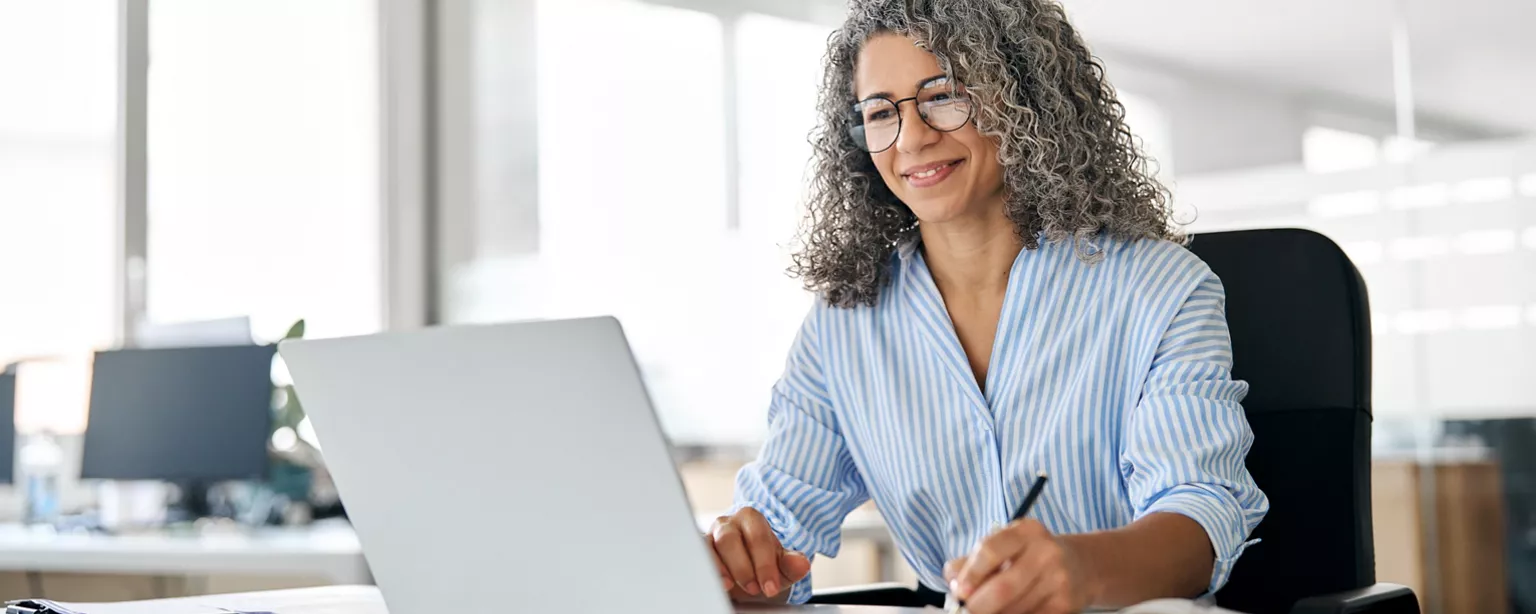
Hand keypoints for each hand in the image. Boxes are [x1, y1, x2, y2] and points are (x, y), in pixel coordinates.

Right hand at [706, 507, 811, 601]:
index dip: (765, 564)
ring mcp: (710, 535)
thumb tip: (802, 563)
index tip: (770, 587)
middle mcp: (729, 523)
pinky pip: (697, 554)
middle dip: (743, 567)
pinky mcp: (698, 548)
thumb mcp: (780, 567)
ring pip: (710, 545)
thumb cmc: (762, 565)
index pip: (758, 537)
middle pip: (730, 538)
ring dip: (722, 568)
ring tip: (731, 587)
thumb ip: (792, 564)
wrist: (745, 572)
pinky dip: (705, 568)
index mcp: (752, 520)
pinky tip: (716, 583)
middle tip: (754, 589)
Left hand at [944, 519, 1093, 613]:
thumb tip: (952, 581)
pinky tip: (1006, 613)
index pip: (991, 550)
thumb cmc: (1031, 555)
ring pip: (1014, 610)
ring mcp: (1058, 581)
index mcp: (1026, 531)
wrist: (1082, 566)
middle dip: (978, 605)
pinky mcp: (1065, 606)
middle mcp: (1046, 553)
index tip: (958, 592)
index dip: (971, 574)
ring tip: (988, 610)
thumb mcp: (1006, 546)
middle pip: (1002, 587)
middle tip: (965, 611)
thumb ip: (973, 560)